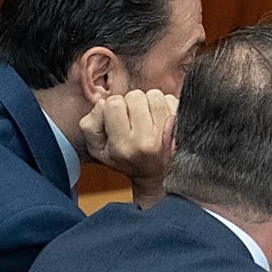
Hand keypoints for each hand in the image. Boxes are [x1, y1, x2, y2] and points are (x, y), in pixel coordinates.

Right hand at [80, 89, 176, 206]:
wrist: (157, 176)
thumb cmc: (125, 160)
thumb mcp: (97, 149)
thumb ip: (90, 125)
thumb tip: (102, 103)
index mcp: (122, 146)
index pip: (114, 103)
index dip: (113, 106)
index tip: (117, 118)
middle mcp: (146, 140)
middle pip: (135, 96)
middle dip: (132, 103)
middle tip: (133, 118)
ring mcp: (167, 134)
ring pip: (154, 95)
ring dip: (149, 102)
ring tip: (146, 117)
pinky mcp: (181, 128)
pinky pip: (171, 100)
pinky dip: (164, 104)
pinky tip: (159, 118)